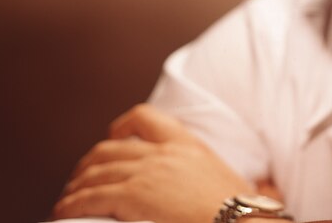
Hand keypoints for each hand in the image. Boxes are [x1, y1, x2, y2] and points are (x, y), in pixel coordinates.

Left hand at [53, 103, 252, 222]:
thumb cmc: (245, 215)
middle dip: (89, 164)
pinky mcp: (133, 196)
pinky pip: (90, 197)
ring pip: (95, 172)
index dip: (120, 126)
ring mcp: (147, 173)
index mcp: (188, 145)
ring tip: (67, 200)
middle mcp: (164, 153)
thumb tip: (268, 187)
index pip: (145, 117)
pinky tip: (62, 212)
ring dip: (76, 186)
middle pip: (110, 148)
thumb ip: (235, 180)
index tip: (112, 137)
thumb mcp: (240, 185)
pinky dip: (72, 204)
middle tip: (80, 179)